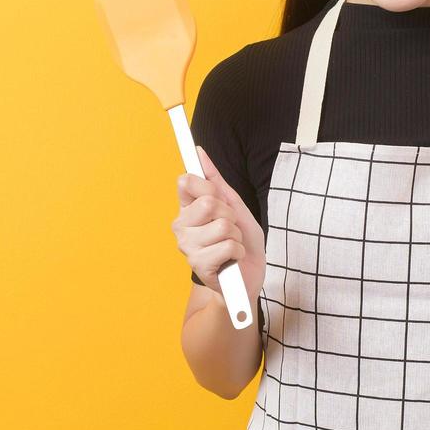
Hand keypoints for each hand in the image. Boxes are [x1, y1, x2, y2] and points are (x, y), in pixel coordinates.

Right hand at [172, 146, 265, 297]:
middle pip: (209, 202)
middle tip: (230, 228)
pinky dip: (238, 252)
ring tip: (231, 246)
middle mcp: (181, 226)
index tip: (217, 198)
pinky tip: (231, 260)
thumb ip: (215, 181)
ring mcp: (187, 246)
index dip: (209, 188)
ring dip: (236, 236)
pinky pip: (228, 246)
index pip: (186, 181)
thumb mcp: (233, 206)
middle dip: (230, 214)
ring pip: (223, 225)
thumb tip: (199, 152)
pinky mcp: (198, 265)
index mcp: (186, 208)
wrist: (248, 277)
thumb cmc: (241, 241)